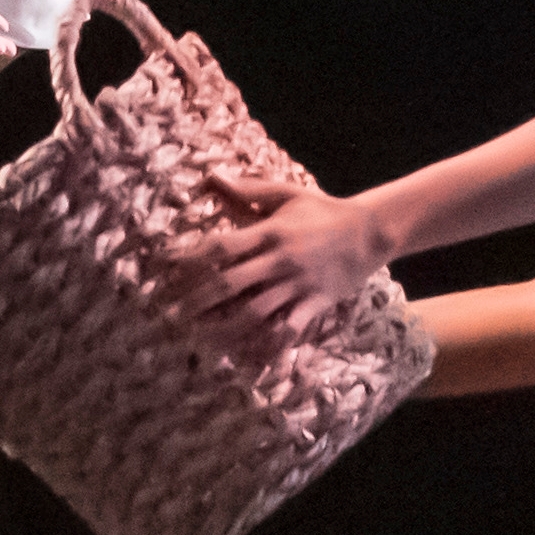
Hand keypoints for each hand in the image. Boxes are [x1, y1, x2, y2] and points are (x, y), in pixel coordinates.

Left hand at [174, 177, 389, 329]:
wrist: (370, 231)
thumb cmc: (322, 210)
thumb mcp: (287, 192)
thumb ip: (249, 188)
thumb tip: (212, 176)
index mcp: (269, 231)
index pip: (221, 246)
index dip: (189, 258)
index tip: (164, 268)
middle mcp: (280, 260)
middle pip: (230, 284)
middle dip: (196, 301)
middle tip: (169, 315)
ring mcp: (298, 284)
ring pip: (255, 312)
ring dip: (224, 329)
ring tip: (199, 341)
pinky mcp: (315, 303)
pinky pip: (290, 329)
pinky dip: (269, 345)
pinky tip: (249, 358)